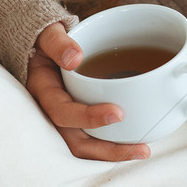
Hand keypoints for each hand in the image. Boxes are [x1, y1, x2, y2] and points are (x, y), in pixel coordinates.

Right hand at [26, 22, 149, 161]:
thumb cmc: (47, 40)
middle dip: (106, 150)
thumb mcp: (48, 33)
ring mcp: (65, 118)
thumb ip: (57, 42)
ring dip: (112, 153)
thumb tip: (74, 58)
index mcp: (43, 90)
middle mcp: (51, 110)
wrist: (43, 46)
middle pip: (74, 142)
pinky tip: (136, 143)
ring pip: (84, 146)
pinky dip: (112, 144)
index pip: (62, 112)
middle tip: (141, 149)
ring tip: (143, 151)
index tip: (118, 113)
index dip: (88, 117)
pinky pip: (92, 138)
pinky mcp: (77, 120)